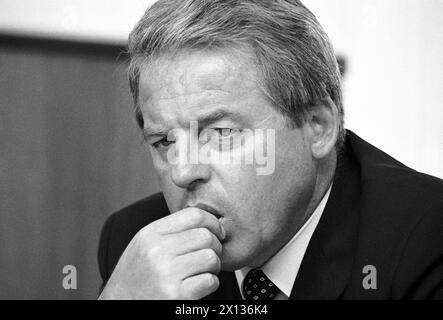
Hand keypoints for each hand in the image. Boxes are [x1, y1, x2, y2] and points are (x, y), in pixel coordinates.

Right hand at [99, 207, 224, 299]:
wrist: (119, 304)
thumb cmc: (135, 275)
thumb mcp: (144, 244)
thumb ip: (171, 230)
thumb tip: (208, 221)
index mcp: (151, 234)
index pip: (194, 215)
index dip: (213, 222)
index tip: (217, 231)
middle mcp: (157, 251)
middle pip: (207, 236)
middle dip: (215, 246)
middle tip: (209, 255)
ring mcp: (167, 274)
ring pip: (211, 258)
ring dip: (213, 266)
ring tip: (201, 270)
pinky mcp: (177, 295)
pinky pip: (210, 281)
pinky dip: (209, 283)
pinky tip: (197, 285)